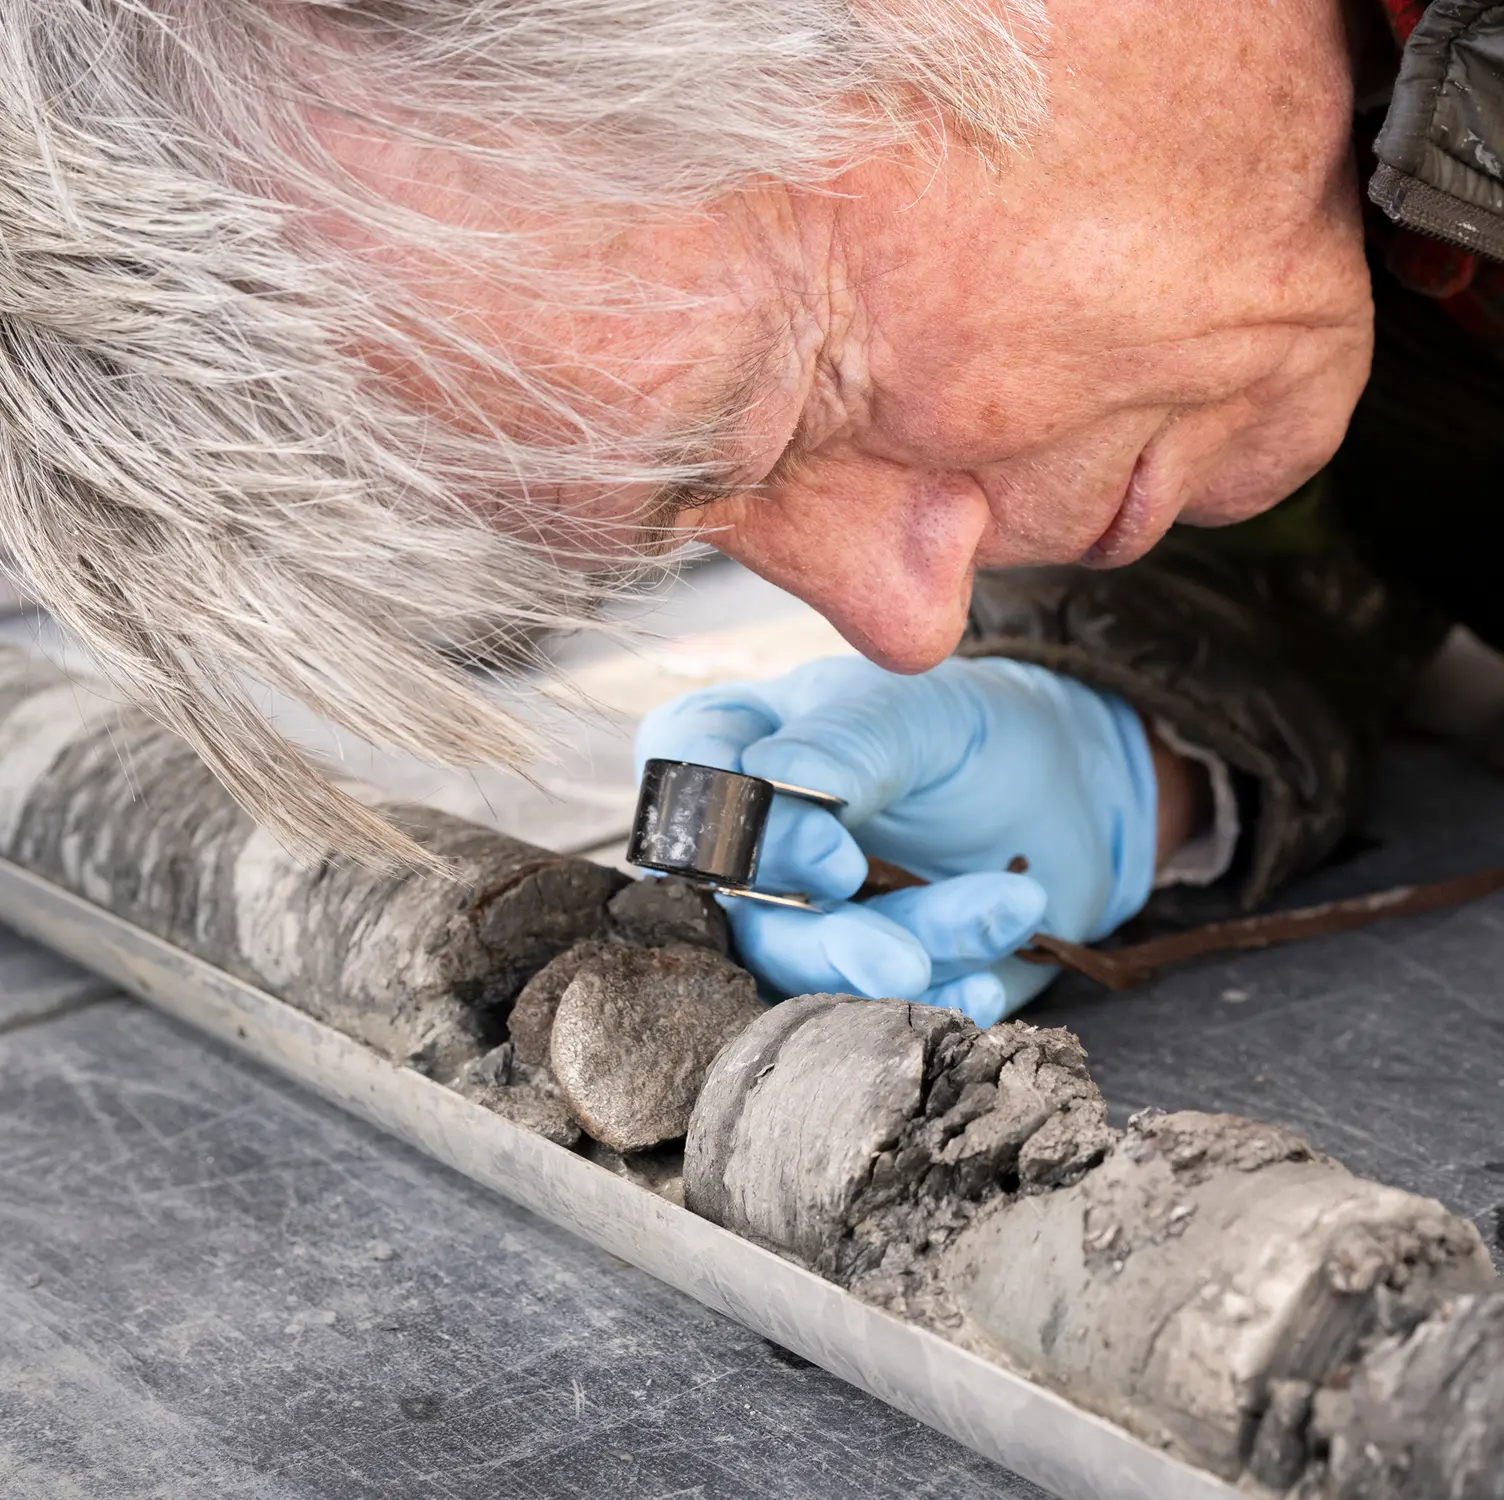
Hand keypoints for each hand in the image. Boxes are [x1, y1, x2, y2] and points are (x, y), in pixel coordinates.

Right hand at [634, 655, 1157, 1025]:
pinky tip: (990, 987)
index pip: (682, 762)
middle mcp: (756, 831)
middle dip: (821, 935)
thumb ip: (853, 738)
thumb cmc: (979, 732)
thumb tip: (770, 776)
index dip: (727, 819)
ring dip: (890, 963)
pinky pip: (864, 1010)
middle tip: (903, 949)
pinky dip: (933, 1000)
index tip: (835, 853)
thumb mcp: (930, 712)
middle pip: (734, 896)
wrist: (1073, 800)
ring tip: (999, 919)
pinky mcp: (852, 973)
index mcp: (751, 734)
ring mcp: (800, 911)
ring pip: (799, 962)